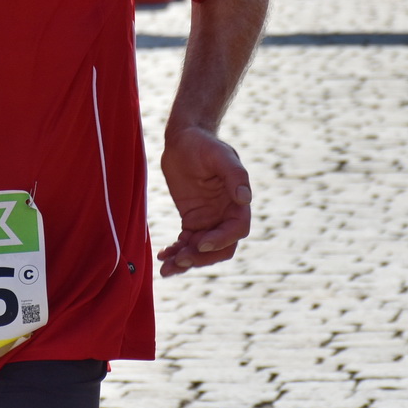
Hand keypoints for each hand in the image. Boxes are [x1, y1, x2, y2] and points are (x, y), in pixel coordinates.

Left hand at [157, 126, 251, 277]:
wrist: (182, 140)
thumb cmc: (203, 144)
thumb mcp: (219, 155)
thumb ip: (234, 174)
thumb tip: (245, 197)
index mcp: (237, 201)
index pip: (236, 230)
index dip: (221, 240)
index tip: (200, 243)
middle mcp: (226, 215)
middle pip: (221, 247)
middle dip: (202, 257)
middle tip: (180, 260)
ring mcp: (209, 220)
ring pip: (202, 250)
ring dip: (186, 260)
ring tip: (167, 267)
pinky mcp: (192, 221)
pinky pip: (186, 243)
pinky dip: (176, 252)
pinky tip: (163, 256)